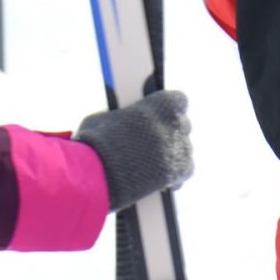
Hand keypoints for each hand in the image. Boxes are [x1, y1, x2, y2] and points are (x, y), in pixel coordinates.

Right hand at [74, 89, 193, 213]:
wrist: (95, 175)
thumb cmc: (95, 143)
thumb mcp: (105, 119)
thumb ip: (124, 117)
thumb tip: (122, 120)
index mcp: (162, 104)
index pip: (178, 100)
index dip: (167, 108)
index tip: (160, 114)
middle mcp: (176, 123)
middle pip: (181, 125)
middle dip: (168, 132)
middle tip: (150, 142)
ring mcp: (179, 148)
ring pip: (183, 148)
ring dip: (171, 153)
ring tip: (151, 163)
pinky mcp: (178, 171)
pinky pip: (185, 170)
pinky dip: (175, 174)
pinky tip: (161, 179)